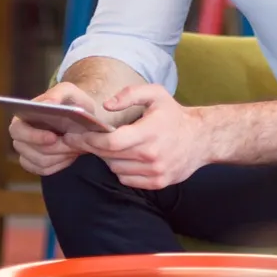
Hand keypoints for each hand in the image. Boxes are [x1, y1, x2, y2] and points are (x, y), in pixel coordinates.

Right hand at [8, 82, 111, 177]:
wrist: (86, 118)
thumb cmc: (74, 102)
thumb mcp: (69, 92)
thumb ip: (57, 94)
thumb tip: (47, 103)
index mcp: (23, 116)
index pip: (17, 130)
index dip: (33, 136)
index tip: (53, 138)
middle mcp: (21, 136)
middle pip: (26, 150)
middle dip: (52, 149)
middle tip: (71, 144)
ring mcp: (27, 152)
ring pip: (39, 162)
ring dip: (60, 156)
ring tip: (75, 147)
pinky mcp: (36, 164)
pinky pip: (45, 170)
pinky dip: (60, 164)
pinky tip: (70, 154)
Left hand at [78, 83, 210, 190]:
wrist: (201, 138)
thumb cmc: (174, 115)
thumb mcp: (156, 94)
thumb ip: (130, 94)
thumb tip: (107, 106)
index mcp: (149, 132)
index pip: (111, 143)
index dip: (89, 141)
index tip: (74, 136)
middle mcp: (152, 155)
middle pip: (110, 157)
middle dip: (94, 148)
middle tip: (85, 139)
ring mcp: (155, 171)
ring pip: (116, 169)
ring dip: (108, 159)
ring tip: (111, 147)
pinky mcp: (157, 182)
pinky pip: (127, 179)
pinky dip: (121, 170)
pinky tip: (126, 158)